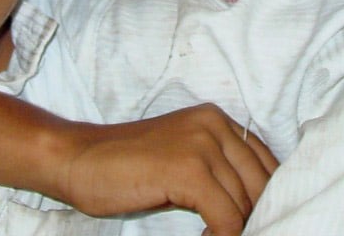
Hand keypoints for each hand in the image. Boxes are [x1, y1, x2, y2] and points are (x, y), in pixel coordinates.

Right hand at [56, 104, 278, 235]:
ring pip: (245, 204)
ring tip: (211, 235)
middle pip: (261, 183)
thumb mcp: (181, 157)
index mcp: (216, 119)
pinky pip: (227, 218)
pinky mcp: (189, 171)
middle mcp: (214, 125)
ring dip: (233, 229)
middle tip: (227, 232)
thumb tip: (254, 205)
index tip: (248, 221)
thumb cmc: (125, 166)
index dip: (263, 197)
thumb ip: (218, 169)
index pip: (266, 162)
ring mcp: (203, 145)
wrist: (78, 160)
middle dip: (251, 215)